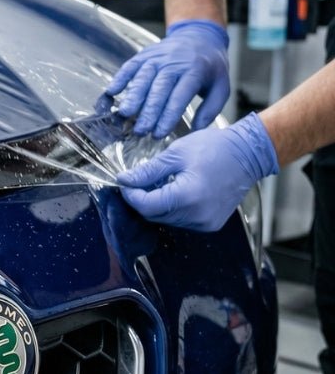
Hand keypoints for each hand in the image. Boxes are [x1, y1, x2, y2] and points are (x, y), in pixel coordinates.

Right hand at [106, 19, 229, 137]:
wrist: (200, 36)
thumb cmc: (210, 66)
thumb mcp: (221, 86)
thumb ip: (210, 110)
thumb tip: (196, 131)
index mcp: (195, 71)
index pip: (179, 96)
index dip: (168, 115)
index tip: (159, 132)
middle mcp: (175, 62)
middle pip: (159, 89)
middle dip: (148, 111)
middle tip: (141, 130)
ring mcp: (158, 57)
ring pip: (143, 78)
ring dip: (133, 97)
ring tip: (126, 114)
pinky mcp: (145, 54)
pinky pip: (130, 66)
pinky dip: (120, 78)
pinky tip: (112, 91)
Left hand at [116, 112, 277, 230]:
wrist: (249, 153)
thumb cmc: (215, 148)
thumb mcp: (175, 154)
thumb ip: (147, 171)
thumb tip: (123, 180)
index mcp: (187, 197)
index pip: (145, 206)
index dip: (130, 194)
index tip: (125, 182)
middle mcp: (197, 216)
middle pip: (153, 215)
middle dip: (142, 199)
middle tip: (139, 181)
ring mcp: (205, 223)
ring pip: (165, 219)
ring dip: (157, 204)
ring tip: (162, 183)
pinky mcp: (210, 224)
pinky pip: (181, 220)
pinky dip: (173, 208)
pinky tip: (176, 191)